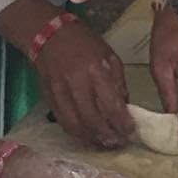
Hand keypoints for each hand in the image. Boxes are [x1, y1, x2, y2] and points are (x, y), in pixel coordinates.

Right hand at [35, 19, 133, 148]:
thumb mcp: (109, 56)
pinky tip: (87, 135)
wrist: (48, 35)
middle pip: (93, 120)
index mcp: (96, 71)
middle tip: (118, 142)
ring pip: (76, 126)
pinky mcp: (49, 99)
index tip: (129, 130)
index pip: (111, 105)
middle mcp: (77, 83)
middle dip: (108, 136)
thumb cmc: (84, 43)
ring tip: (103, 142)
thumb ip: (118, 83)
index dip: (122, 123)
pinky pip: (64, 123)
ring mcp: (60, 93)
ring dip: (92, 139)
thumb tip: (123, 109)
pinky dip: (77, 133)